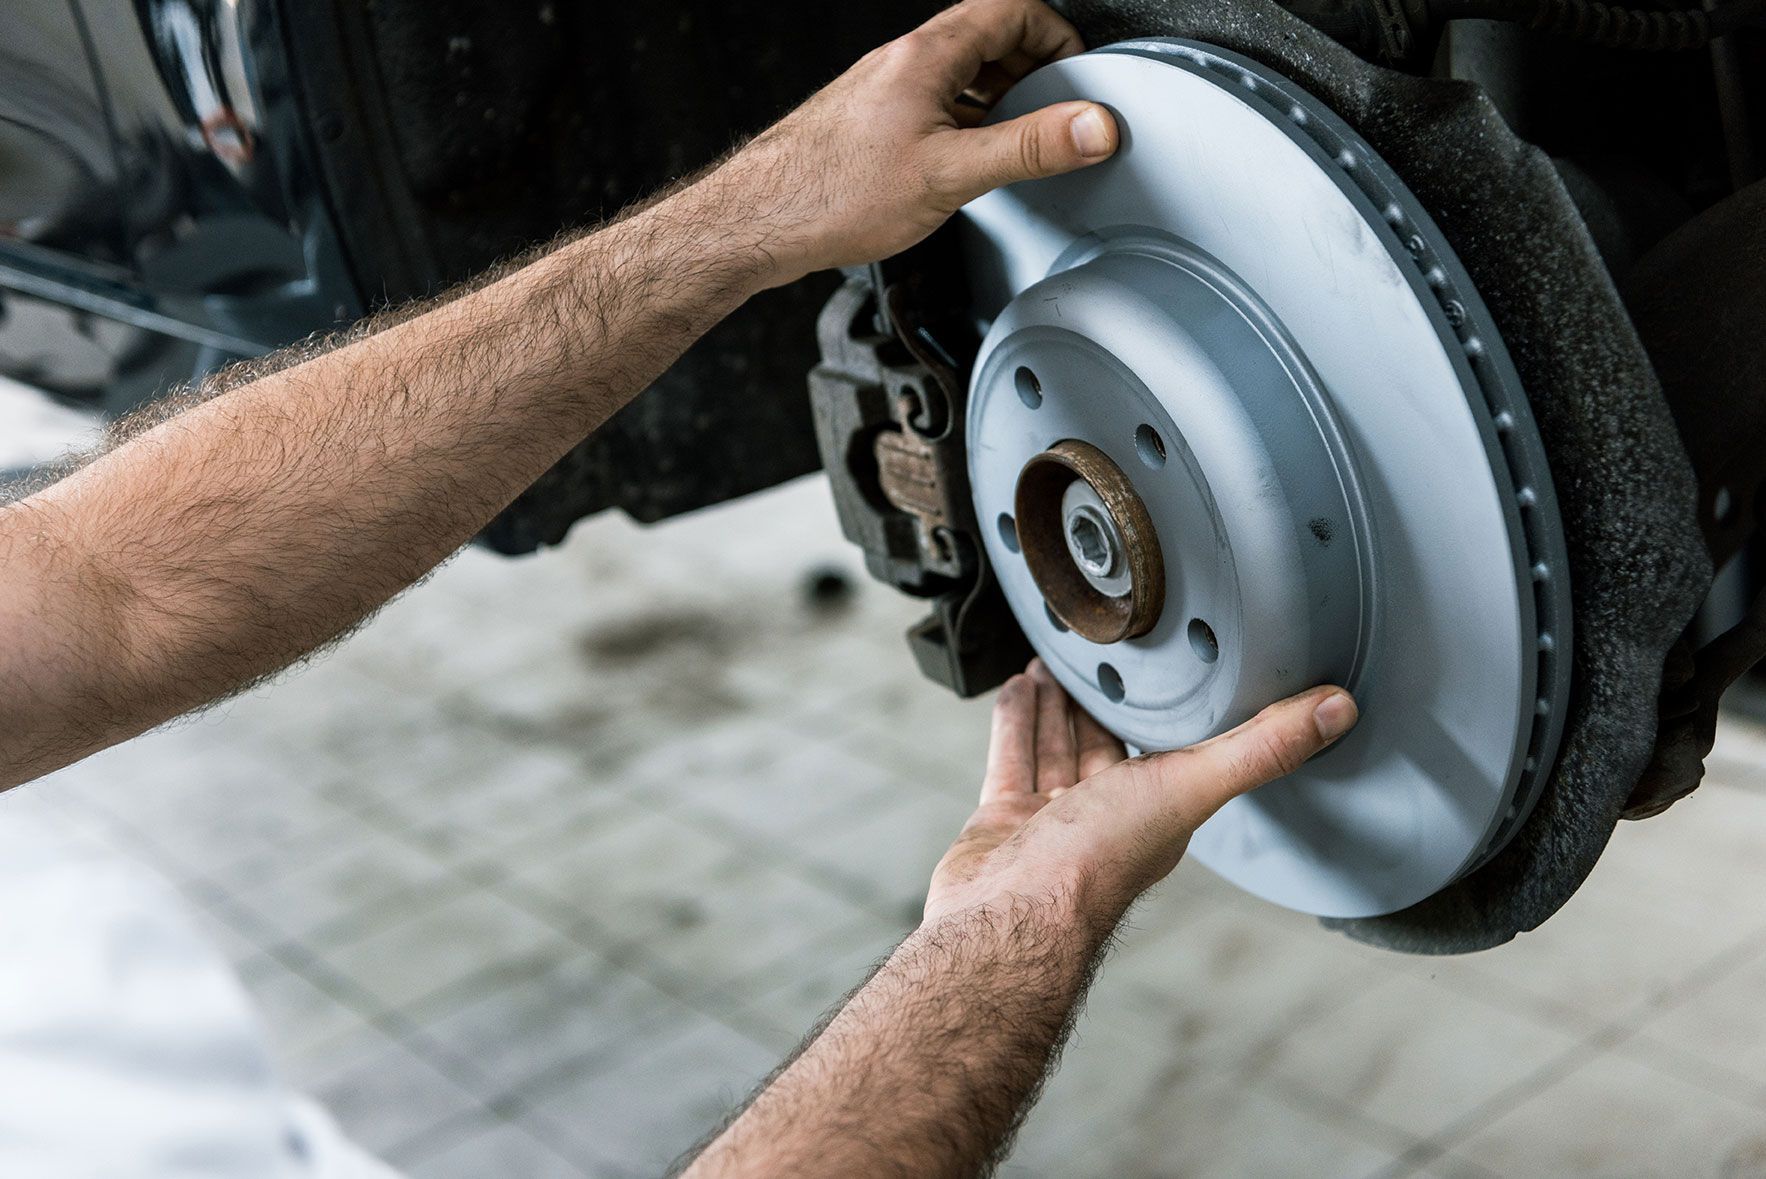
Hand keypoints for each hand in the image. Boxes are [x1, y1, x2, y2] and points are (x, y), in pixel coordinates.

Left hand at [707, 0, 1118, 286]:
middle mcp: (900, 61)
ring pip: (957, 72)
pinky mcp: (867, 120)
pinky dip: (961, 120)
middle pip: (987, 37)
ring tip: (1017, 139)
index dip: (1059, 35)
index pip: (1013, 10)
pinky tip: (961, 163)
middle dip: (1032, 67)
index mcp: (926, 56)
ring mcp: (881, 89)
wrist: (760, 222)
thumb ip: (1028, 148)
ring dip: (996, 96)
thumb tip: (1093, 126)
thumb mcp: (951, 174)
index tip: (1081, 72)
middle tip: (1058, 108)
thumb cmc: (833, 196)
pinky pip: (930, 102)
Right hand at [924, 661, 1358, 927]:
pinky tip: (1019, 689)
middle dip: (1104, 701)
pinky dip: (1016, 721)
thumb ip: (1262, 746)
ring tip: (1053, 664)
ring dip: (1057, 704)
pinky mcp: (1005, 820)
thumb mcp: (1192, 785)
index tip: (1170, 669)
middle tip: (1104, 657)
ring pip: (1058, 746)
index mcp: (1158, 810)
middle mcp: (1107, 815)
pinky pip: (1013, 758)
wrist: (1011, 915)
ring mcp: (1052, 820)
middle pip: (1107, 743)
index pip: (1170, 749)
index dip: (1169, 708)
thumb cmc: (1099, 866)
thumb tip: (1339, 709)